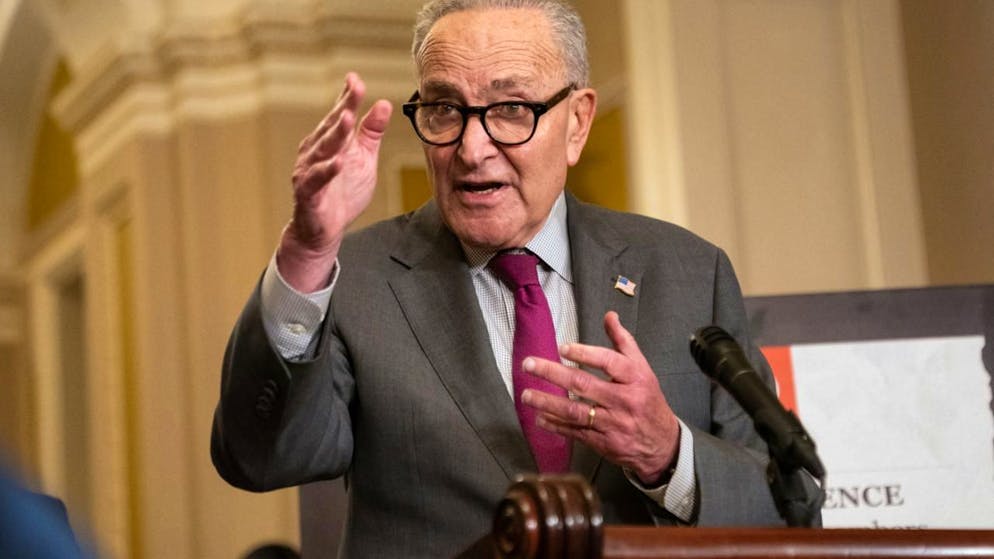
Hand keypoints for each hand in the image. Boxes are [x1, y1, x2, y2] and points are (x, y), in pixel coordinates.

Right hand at [278, 72, 392, 291]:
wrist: (323, 231)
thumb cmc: (342, 192)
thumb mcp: (364, 159)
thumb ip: (372, 133)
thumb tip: (384, 103)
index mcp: (329, 141)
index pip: (339, 115)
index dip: (347, 97)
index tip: (355, 78)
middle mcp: (315, 152)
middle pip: (331, 127)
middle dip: (343, 107)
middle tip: (355, 88)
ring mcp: (309, 172)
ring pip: (322, 149)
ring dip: (334, 134)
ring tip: (347, 118)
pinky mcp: (308, 194)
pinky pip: (317, 180)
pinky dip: (327, 170)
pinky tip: (338, 162)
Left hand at [521, 311, 679, 483]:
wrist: (663, 444)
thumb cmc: (648, 400)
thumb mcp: (642, 368)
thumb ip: (623, 342)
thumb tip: (609, 316)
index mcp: (635, 378)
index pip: (609, 362)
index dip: (585, 353)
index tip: (562, 348)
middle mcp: (624, 400)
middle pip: (584, 385)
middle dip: (553, 373)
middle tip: (529, 364)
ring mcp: (613, 423)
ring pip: (575, 411)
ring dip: (547, 402)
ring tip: (527, 394)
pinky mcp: (604, 443)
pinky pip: (576, 432)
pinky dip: (556, 425)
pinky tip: (540, 418)